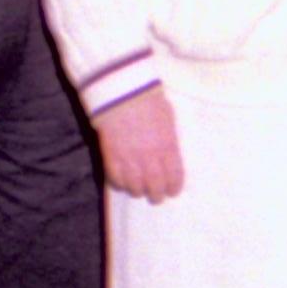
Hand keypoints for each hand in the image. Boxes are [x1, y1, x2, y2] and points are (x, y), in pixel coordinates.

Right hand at [96, 85, 185, 201]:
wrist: (122, 91)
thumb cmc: (148, 100)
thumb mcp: (168, 117)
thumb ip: (170, 138)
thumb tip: (171, 152)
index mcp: (168, 146)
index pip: (175, 177)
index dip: (174, 188)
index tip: (172, 191)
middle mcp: (150, 157)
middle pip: (156, 188)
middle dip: (157, 195)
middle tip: (155, 196)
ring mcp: (130, 159)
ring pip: (135, 188)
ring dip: (137, 191)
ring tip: (138, 189)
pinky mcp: (111, 157)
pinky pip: (116, 180)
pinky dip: (119, 184)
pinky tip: (122, 182)